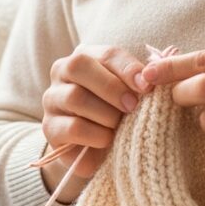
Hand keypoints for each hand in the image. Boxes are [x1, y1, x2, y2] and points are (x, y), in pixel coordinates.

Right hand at [37, 44, 175, 199]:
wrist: (96, 151)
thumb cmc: (116, 115)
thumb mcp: (129, 95)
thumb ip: (138, 82)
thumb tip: (154, 73)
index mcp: (85, 58)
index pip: (106, 54)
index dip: (128, 69)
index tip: (147, 87)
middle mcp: (62, 73)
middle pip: (78, 65)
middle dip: (111, 87)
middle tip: (131, 107)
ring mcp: (52, 99)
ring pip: (75, 97)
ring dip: (105, 114)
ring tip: (118, 126)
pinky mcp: (49, 127)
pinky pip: (72, 127)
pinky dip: (96, 134)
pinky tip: (107, 140)